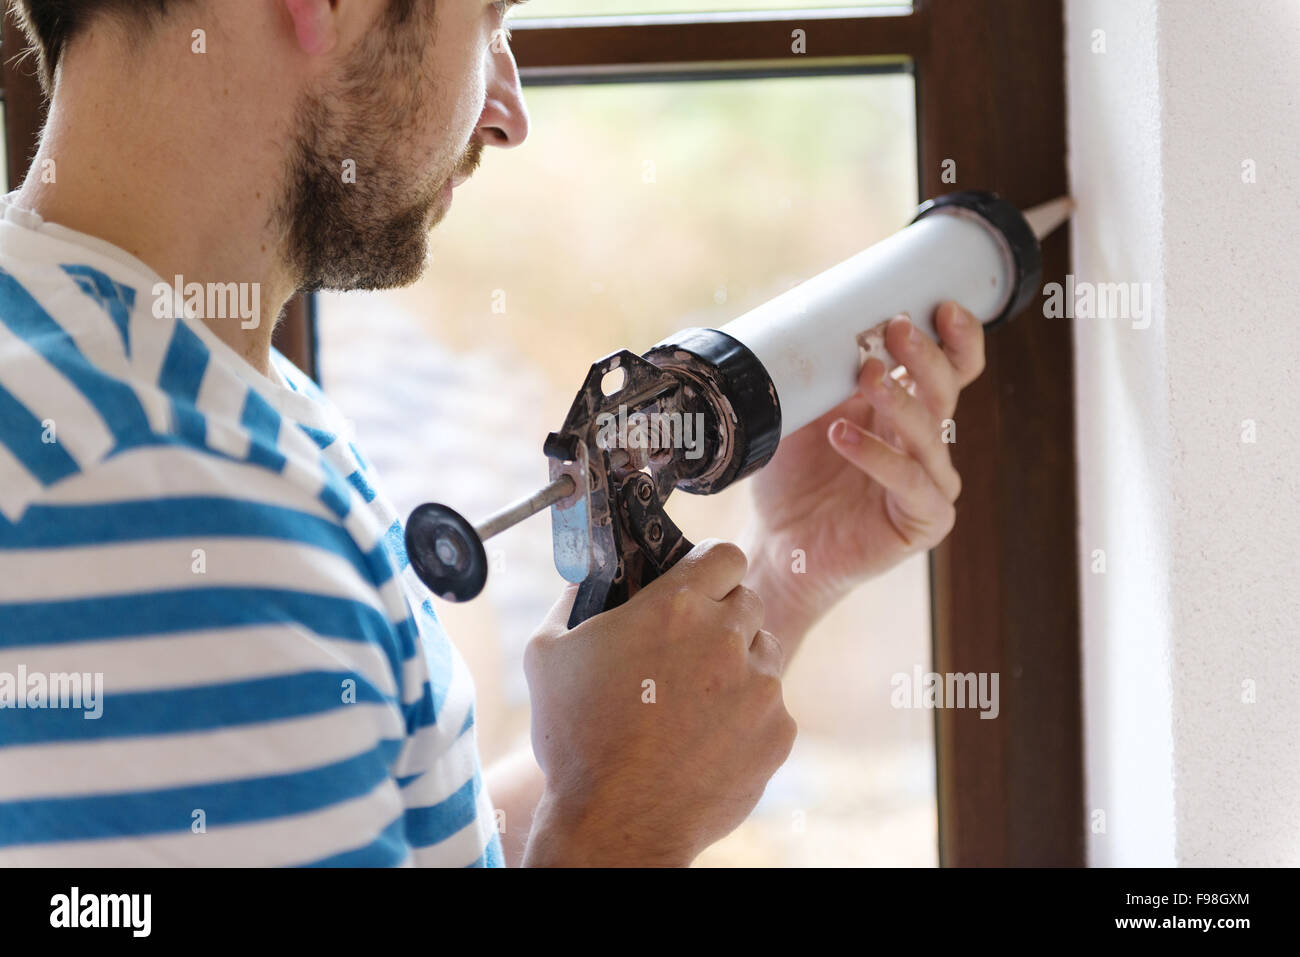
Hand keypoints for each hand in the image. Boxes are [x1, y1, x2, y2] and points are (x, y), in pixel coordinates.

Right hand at [521, 539, 796, 866]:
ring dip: (738, 666)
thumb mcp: (547, 653)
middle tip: (686, 653)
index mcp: (676, 606)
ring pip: (764, 653)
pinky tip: (706, 742)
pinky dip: (747, 718)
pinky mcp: (778, 731)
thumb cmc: (575, 738)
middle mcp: (726, 637)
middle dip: (721, 619)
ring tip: (693, 704)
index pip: (724, 554)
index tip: (696, 588)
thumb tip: (588, 573)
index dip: (709, 569)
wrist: (616, 824)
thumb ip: (572, 598)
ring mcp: (760, 686)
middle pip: (746, 602)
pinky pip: (773, 707)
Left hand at [745, 302, 985, 637]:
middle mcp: (927, 443)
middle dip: (925, 355)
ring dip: (901, 399)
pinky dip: (878, 455)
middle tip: (897, 328)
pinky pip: (910, 482)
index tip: (943, 305)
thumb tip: (815, 317)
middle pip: (946, 391)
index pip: (952, 368)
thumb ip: (820, 373)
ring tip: (868, 375)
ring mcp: (930, 482)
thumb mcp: (802, 413)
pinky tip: (844, 435)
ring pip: (931, 432)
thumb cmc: (793, 476)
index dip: (958, 338)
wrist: (778, 540)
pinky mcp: (924, 520)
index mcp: (908, 410)